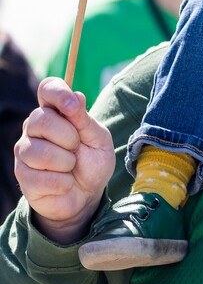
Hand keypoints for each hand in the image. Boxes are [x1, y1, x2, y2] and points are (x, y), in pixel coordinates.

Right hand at [14, 77, 114, 243]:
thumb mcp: (98, 139)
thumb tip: (76, 96)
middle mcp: (35, 127)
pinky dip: (62, 182)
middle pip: (41, 119)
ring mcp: (25, 150)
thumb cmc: (93, 161)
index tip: (72, 106)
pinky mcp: (22, 175)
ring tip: (71, 166)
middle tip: (77, 147)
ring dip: (66, 162)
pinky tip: (65, 182)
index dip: (58, 93)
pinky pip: (41, 177)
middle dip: (69, 137)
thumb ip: (85, 120)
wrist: (87, 195)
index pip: (47, 88)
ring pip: (40, 151)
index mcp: (56, 111)